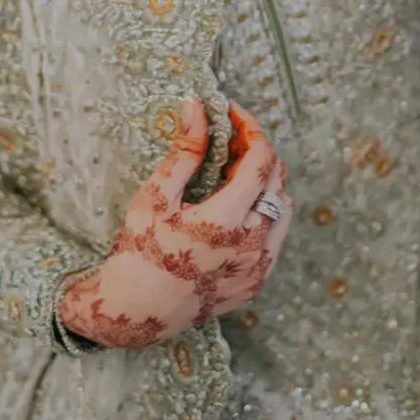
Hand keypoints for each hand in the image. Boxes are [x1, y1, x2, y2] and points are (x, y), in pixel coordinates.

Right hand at [57, 97, 293, 348]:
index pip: (261, 160)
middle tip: (230, 140)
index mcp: (227, 221)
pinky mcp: (256, 284)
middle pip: (277, 180)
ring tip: (235, 172)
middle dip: (257, 151)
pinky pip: (276, 238)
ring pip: (284, 209)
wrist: (134, 312)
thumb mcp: (157, 195)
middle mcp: (252, 247)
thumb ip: (185, 150)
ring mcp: (258, 269)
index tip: (232, 114)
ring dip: (267, 183)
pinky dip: (265, 213)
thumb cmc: (140, 250)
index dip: (251, 129)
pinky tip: (237, 208)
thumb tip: (197, 107)